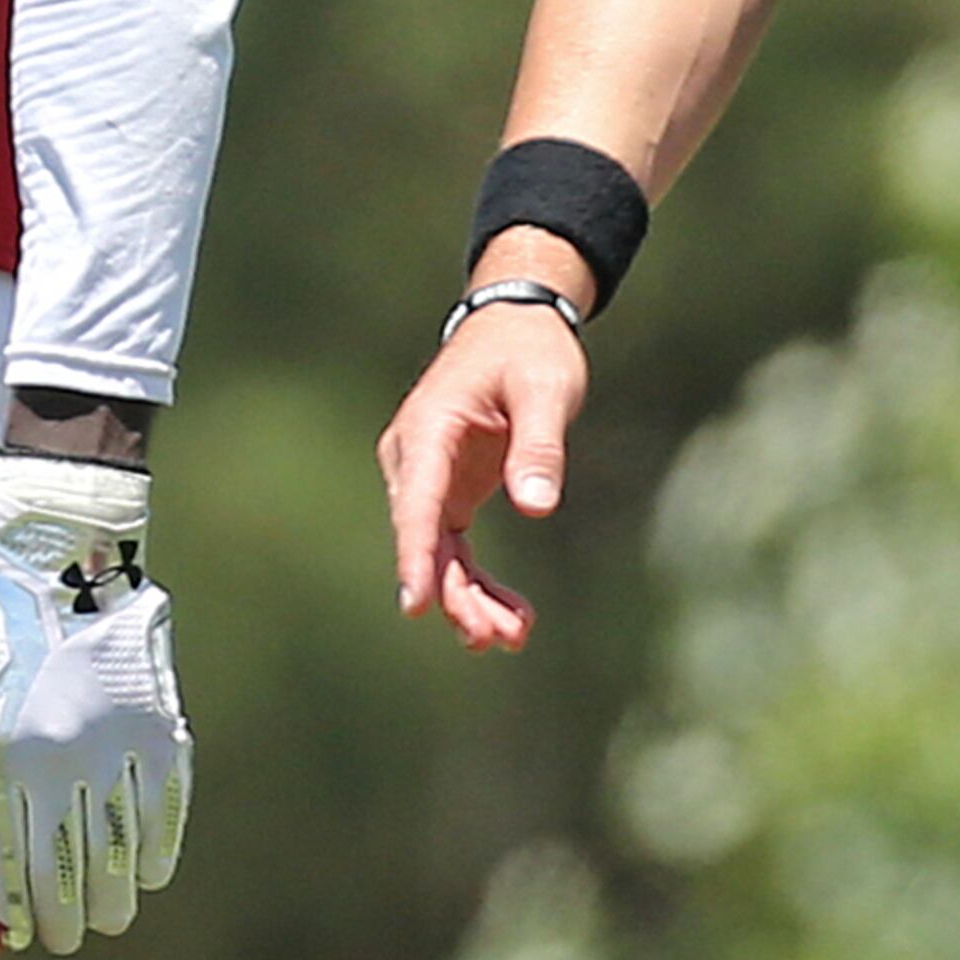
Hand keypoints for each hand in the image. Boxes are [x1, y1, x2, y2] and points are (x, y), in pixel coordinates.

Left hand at [0, 454, 190, 955]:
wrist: (65, 550)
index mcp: (0, 754)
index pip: (10, 858)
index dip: (19, 907)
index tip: (23, 936)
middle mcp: (60, 760)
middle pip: (71, 866)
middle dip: (71, 914)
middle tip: (70, 938)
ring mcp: (116, 744)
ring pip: (121, 846)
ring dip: (117, 893)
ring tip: (110, 917)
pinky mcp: (159, 724)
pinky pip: (165, 805)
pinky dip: (159, 845)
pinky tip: (150, 870)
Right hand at [377, 282, 588, 650]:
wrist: (515, 322)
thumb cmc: (528, 349)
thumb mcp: (544, 389)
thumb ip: (539, 446)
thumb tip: (536, 509)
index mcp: (429, 427)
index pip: (418, 500)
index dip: (415, 554)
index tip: (416, 603)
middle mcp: (416, 458)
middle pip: (424, 537)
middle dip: (455, 593)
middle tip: (493, 637)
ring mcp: (429, 478)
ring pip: (437, 553)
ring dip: (468, 599)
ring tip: (511, 637)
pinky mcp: (449, 491)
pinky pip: (454, 549)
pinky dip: (478, 584)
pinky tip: (512, 615)